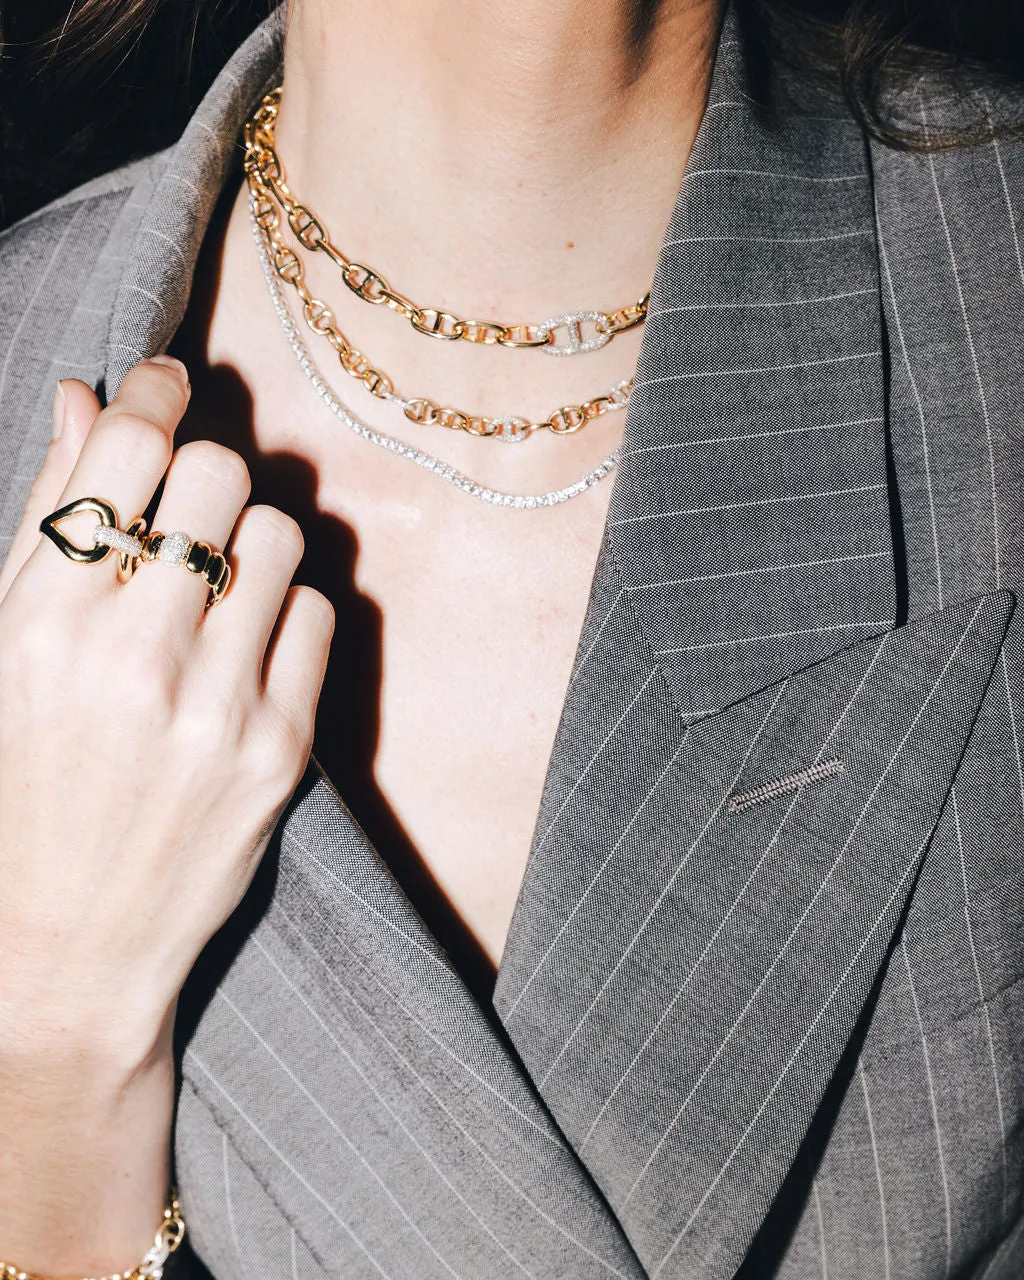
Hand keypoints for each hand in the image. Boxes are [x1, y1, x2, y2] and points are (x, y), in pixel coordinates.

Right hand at [0, 357, 333, 1056]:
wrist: (62, 951)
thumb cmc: (16, 792)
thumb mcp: (0, 654)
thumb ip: (45, 522)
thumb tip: (87, 397)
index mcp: (37, 625)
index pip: (125, 452)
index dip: (154, 396)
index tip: (167, 382)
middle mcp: (130, 658)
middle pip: (218, 474)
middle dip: (205, 470)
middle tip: (187, 506)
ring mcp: (215, 707)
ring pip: (279, 535)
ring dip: (249, 540)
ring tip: (215, 586)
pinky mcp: (282, 750)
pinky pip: (317, 612)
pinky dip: (287, 609)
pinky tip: (248, 645)